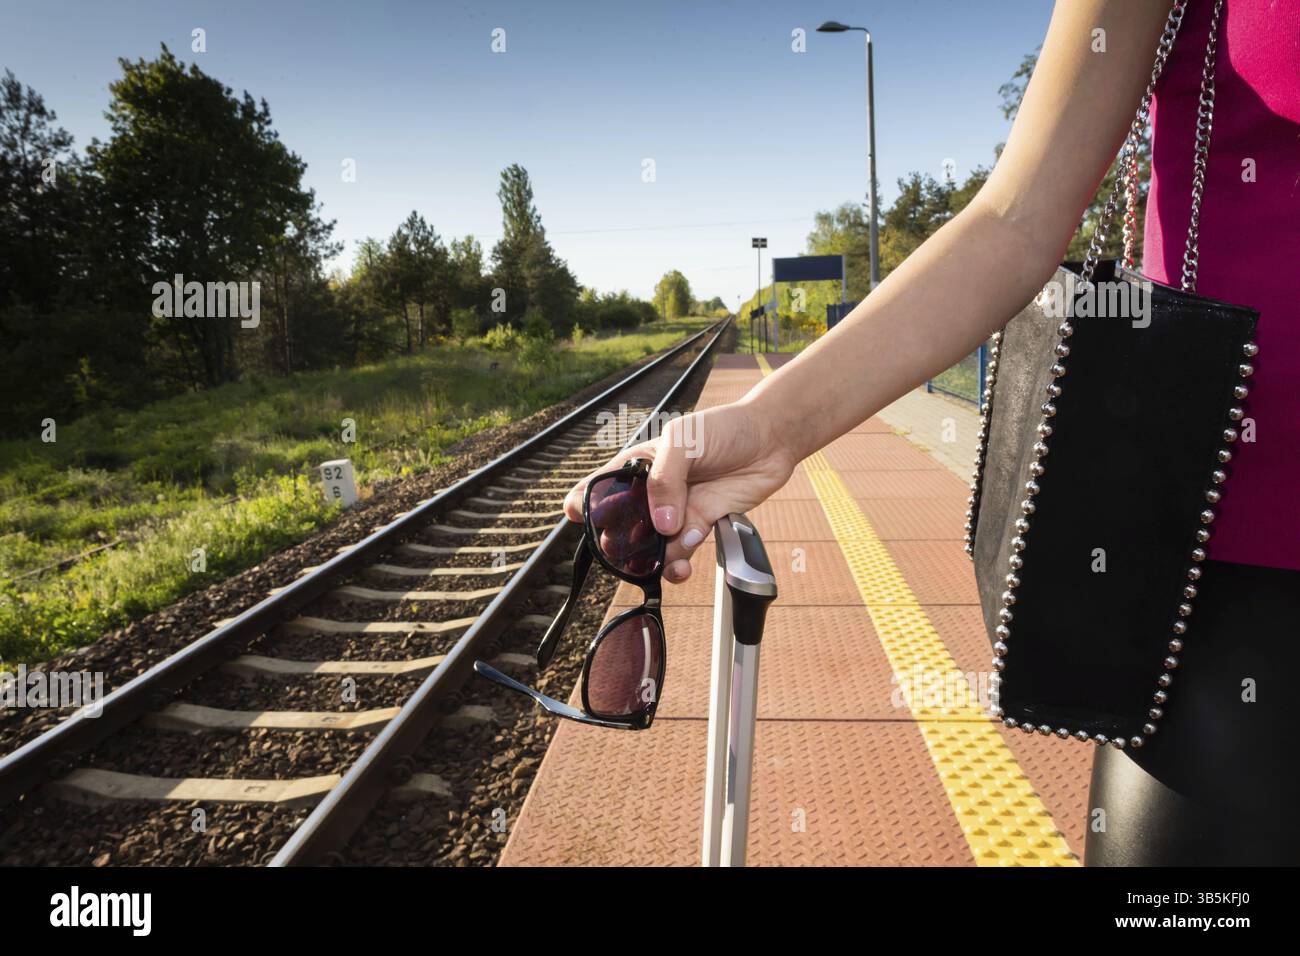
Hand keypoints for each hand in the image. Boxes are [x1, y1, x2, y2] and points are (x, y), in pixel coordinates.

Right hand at [564, 400, 796, 582]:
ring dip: (653, 559)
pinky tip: (686, 558)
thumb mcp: (684, 441)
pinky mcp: (700, 525)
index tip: (580, 517)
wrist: (771, 441)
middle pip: (621, 526)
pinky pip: (680, 552)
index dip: (585, 503)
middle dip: (620, 544)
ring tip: (668, 558)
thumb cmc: (724, 428)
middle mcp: (652, 492)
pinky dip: (679, 561)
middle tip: (628, 550)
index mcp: (638, 465)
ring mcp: (675, 511)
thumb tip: (661, 525)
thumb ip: (665, 481)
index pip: (600, 486)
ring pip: (651, 546)